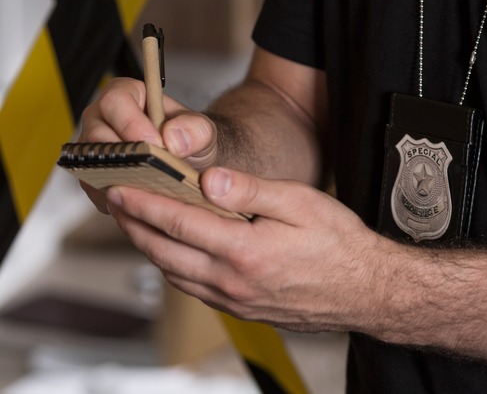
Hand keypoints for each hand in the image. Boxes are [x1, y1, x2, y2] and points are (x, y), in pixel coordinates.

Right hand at [78, 77, 219, 211]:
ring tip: (152, 189)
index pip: (116, 103)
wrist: (191, 164)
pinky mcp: (94, 177)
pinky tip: (144, 201)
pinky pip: (98, 190)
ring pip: (93, 166)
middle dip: (126, 157)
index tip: (156, 144)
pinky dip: (120, 199)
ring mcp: (94, 150)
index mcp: (126, 95)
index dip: (133, 124)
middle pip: (97, 137)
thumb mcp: (203, 130)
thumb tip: (173, 138)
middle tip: (153, 172)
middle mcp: (101, 120)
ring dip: (122, 181)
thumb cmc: (190, 140)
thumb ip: (196, 129)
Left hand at [104, 166, 385, 331]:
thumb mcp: (302, 203)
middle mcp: (233, 282)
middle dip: (135, 226)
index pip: (178, 223)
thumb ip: (252, 190)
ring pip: (176, 275)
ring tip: (138, 224)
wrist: (366, 290)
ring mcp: (236, 301)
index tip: (120, 187)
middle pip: (165, 253)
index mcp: (245, 251)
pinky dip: (175, 268)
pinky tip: (177, 253)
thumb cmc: (340, 244)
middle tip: (117, 203)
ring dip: (150, 248)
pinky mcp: (243, 311)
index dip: (143, 203)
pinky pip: (196, 290)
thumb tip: (209, 179)